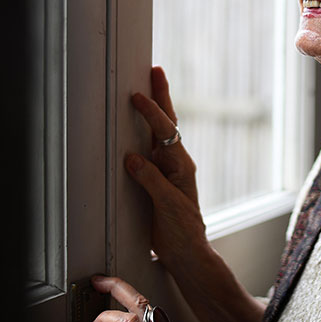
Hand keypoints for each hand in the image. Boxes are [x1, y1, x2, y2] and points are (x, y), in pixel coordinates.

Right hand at [126, 66, 206, 268]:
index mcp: (181, 165)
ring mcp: (167, 168)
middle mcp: (176, 162)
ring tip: (148, 87)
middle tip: (155, 71)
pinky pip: (150, 148)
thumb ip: (151, 180)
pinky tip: (140, 124)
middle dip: (161, 96)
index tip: (139, 97)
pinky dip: (146, 131)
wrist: (186, 250)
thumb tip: (133, 158)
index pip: (165, 132)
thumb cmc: (183, 230)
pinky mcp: (158, 178)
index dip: (152, 113)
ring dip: (155, 109)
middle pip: (167, 123)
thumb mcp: (168, 205)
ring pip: (159, 133)